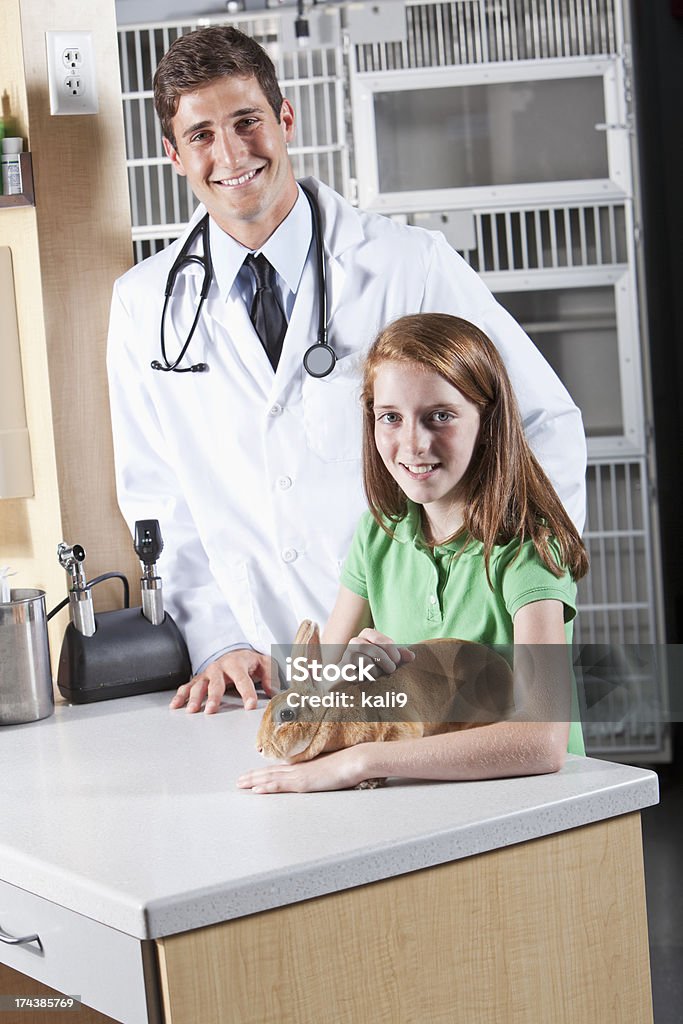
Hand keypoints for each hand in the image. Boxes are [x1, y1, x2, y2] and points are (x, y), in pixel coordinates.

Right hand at [170, 649, 277, 713]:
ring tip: (192, 710)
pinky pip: (187, 686)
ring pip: (199, 685)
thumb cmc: (250, 662)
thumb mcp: (265, 664)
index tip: (250, 705)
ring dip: (195, 698)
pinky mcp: (200, 679)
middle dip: (214, 697)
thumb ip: (271, 677)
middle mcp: (220, 668)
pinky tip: (176, 705)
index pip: (243, 679)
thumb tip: (274, 692)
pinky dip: (180, 695)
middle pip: (216, 683)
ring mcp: (208, 673)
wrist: (236, 652)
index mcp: (237, 663)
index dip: (247, 692)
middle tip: (212, 710)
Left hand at [237, 747, 368, 792]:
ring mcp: (299, 774)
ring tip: (240, 785)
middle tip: (238, 781)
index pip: (278, 769)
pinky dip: (267, 787)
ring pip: (270, 778)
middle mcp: (298, 768)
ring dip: (254, 781)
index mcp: (303, 765)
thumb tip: (317, 776)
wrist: (355, 759)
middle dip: (252, 777)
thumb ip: (320, 773)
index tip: (251, 775)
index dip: (263, 772)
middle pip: (270, 772)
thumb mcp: (330, 768)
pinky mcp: (304, 782)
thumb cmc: (347, 764)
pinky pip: (281, 785)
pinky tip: (256, 790)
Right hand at [338, 628, 414, 679]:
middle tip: (391, 670)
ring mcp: (347, 655)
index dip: (390, 649)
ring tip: (377, 676)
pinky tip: (366, 680)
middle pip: (374, 650)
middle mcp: (355, 642)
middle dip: (386, 661)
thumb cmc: (372, 667)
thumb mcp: (388, 660)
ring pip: (366, 662)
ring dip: (376, 672)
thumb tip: (412, 656)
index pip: (380, 638)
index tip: (397, 660)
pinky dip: (365, 678)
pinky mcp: (342, 669)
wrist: (348, 680)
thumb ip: (400, 657)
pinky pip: (357, 673)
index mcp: (367, 635)